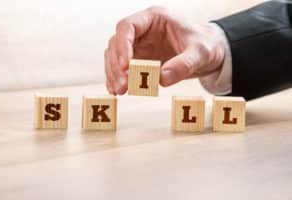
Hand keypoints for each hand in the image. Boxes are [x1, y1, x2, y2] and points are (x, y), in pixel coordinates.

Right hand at [104, 6, 224, 94]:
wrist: (209, 52)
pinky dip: (118, 79)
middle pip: (117, 43)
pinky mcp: (140, 59)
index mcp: (155, 18)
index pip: (128, 26)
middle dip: (117, 65)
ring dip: (114, 74)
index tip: (125, 66)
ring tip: (119, 91)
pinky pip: (122, 68)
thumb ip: (183, 65)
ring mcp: (140, 45)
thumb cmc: (205, 44)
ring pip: (115, 56)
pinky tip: (116, 90)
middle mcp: (143, 30)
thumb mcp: (200, 53)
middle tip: (122, 85)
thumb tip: (161, 80)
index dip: (123, 46)